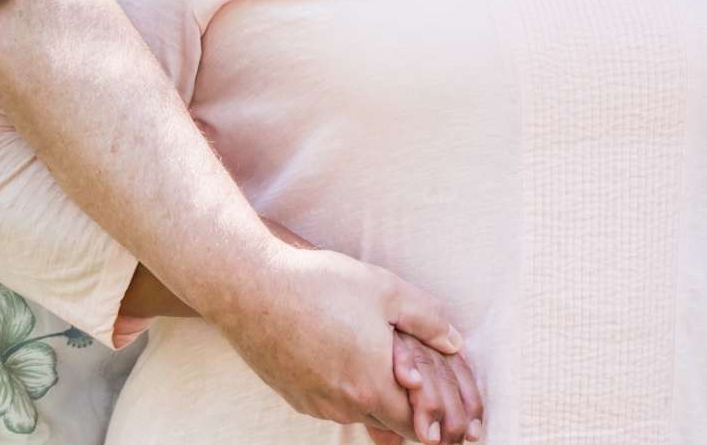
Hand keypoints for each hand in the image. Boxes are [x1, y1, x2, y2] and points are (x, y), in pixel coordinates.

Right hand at [209, 244, 472, 440]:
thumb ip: (428, 319)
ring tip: (381, 362)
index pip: (416, 422)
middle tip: (418, 381)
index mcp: (372, 384)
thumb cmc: (320, 284)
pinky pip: (332, 404)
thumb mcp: (386, 291)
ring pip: (360, 411)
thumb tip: (454, 342)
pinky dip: (347, 390)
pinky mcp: (294, 397)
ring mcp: (316, 404)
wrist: (251, 288)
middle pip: (389, 421)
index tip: (444, 404)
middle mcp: (343, 404)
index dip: (435, 415)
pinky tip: (345, 359)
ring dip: (376, 395)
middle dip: (408, 406)